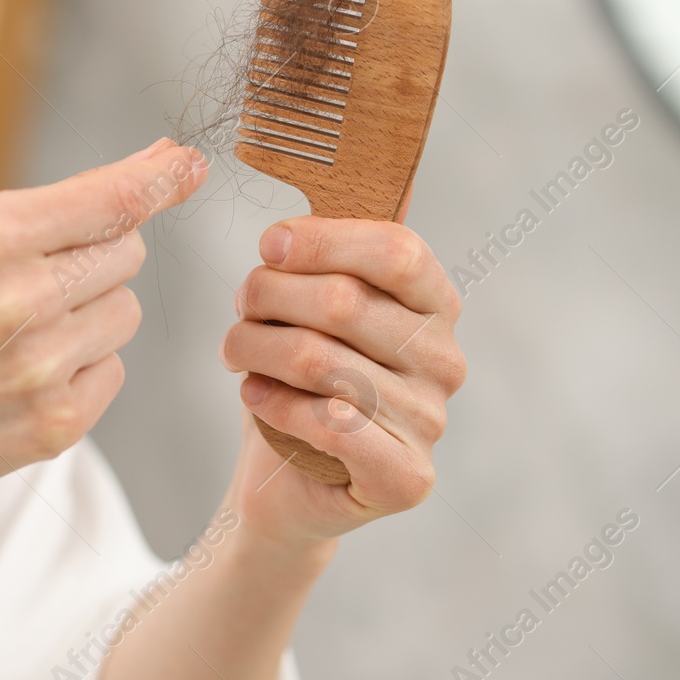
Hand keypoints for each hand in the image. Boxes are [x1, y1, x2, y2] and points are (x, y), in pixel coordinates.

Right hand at [0, 138, 205, 510]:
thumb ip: (53, 209)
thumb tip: (160, 168)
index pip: (111, 198)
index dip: (160, 177)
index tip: (191, 164)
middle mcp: (23, 299)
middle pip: (127, 252)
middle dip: (94, 256)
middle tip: (35, 280)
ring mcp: (43, 367)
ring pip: (125, 311)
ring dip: (89, 314)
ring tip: (21, 334)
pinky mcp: (57, 422)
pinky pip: (114, 369)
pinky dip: (82, 368)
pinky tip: (25, 376)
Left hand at [217, 217, 464, 549]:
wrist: (284, 482)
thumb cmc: (296, 382)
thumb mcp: (308, 306)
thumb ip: (322, 254)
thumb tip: (310, 198)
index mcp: (434, 304)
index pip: (397, 250)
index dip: (324, 240)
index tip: (269, 246)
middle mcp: (444, 359)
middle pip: (347, 302)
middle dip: (271, 296)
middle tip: (240, 308)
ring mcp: (431, 421)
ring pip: (323, 360)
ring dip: (257, 349)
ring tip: (234, 351)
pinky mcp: (407, 477)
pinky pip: (330, 423)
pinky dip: (275, 404)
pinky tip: (255, 396)